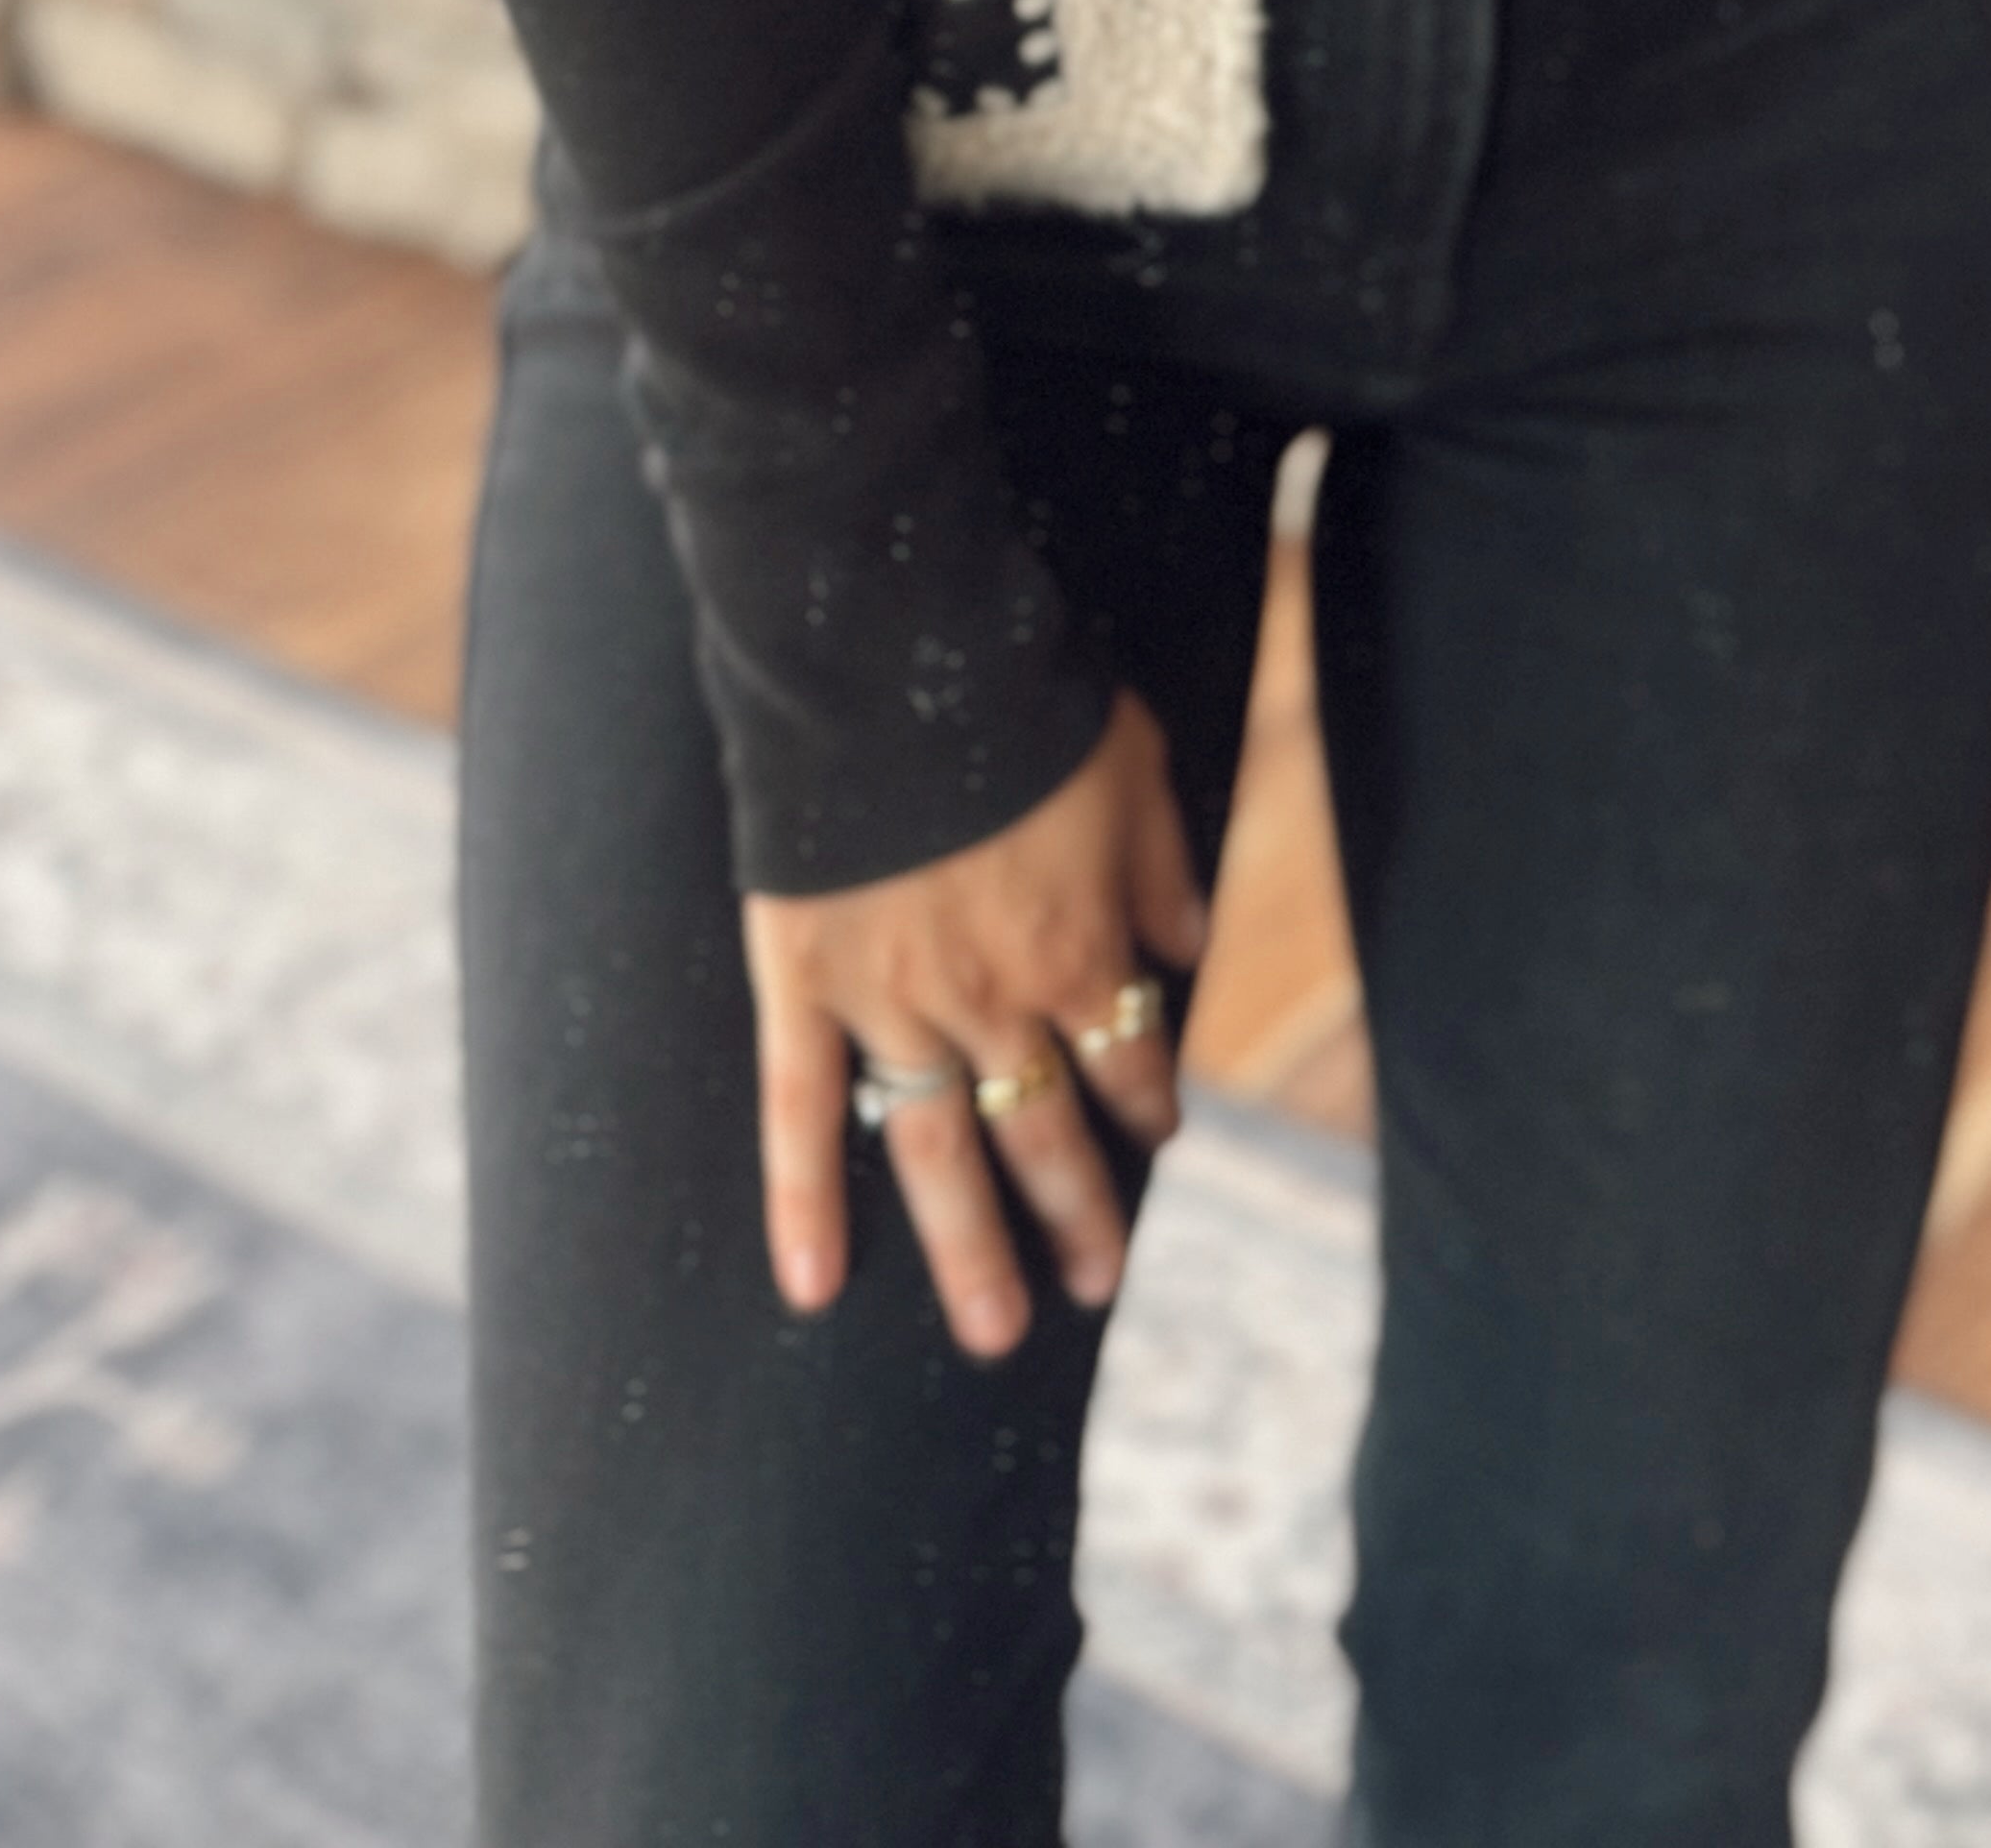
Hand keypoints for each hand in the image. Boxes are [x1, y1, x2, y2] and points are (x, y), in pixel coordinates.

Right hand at [742, 695, 1207, 1355]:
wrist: (900, 658)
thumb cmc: (1024, 696)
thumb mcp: (1133, 765)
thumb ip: (1161, 866)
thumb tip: (1191, 948)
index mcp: (1077, 947)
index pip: (1126, 1057)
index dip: (1147, 1102)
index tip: (1159, 1137)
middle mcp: (992, 997)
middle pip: (1042, 1128)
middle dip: (1076, 1212)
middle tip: (1095, 1287)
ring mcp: (892, 1001)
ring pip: (935, 1146)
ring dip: (969, 1246)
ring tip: (995, 1332)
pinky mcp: (802, 984)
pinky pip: (799, 1109)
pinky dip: (802, 1201)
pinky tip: (812, 1286)